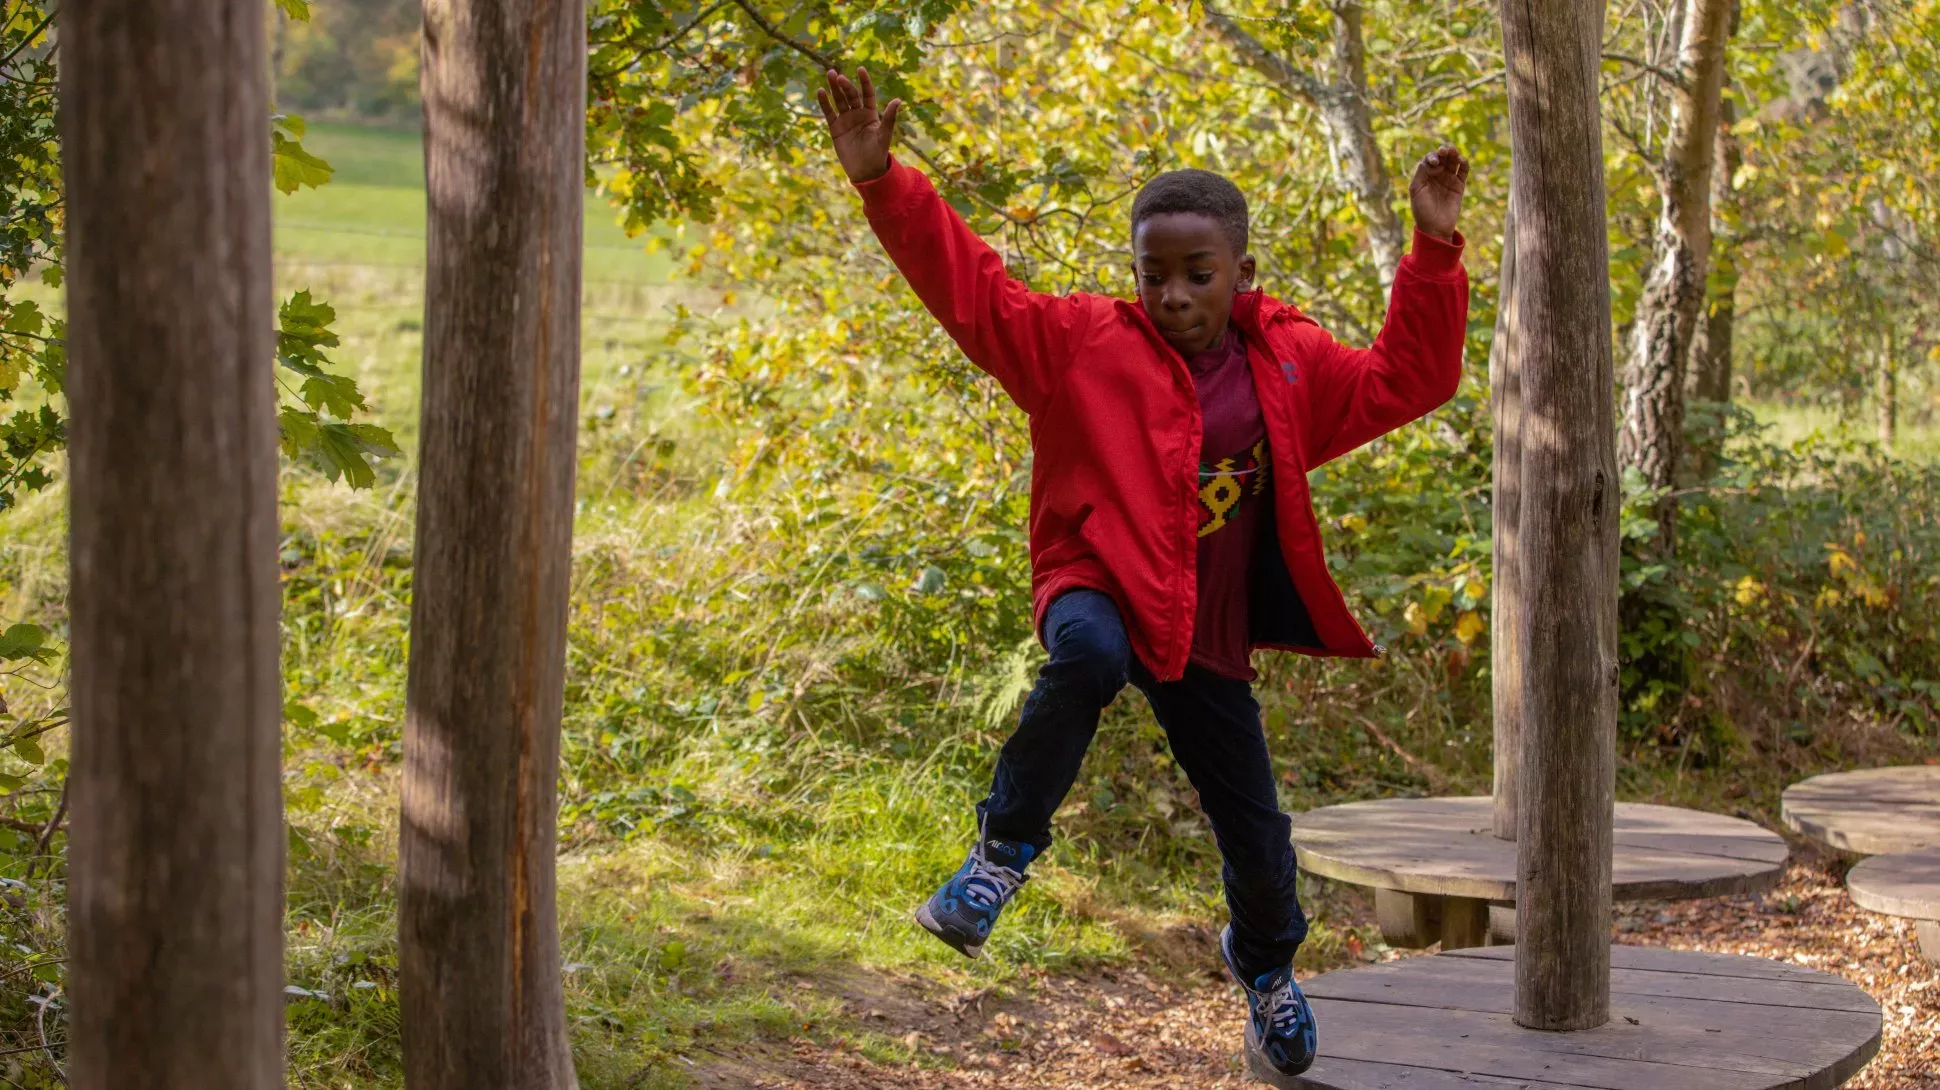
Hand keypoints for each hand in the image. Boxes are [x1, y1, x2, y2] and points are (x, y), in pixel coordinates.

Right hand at [817, 66, 901, 183]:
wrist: (865, 171)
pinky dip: (825, 103)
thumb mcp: (884, 135)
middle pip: (851, 95)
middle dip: (846, 85)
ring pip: (839, 100)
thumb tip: (898, 100)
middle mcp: (858, 114)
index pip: (867, 93)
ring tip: (830, 74)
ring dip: (834, 88)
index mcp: (871, 113)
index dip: (864, 81)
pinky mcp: (835, 128)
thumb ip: (890, 118)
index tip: (861, 69)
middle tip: (839, 77)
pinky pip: (829, 113)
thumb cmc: (878, 154)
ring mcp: (846, 120)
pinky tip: (821, 91)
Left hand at [1408, 145, 1468, 240]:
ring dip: (1454, 153)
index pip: (1429, 159)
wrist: (1435, 228)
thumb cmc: (1422, 210)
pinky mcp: (1459, 186)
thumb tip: (1430, 159)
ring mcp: (1449, 179)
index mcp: (1425, 176)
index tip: (1434, 163)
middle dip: (1443, 151)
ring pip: (1453, 161)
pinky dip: (1464, 163)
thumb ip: (1421, 173)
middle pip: (1442, 157)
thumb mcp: (1416, 190)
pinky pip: (1463, 171)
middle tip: (1444, 150)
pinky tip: (1462, 160)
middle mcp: (1437, 175)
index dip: (1432, 156)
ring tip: (1453, 152)